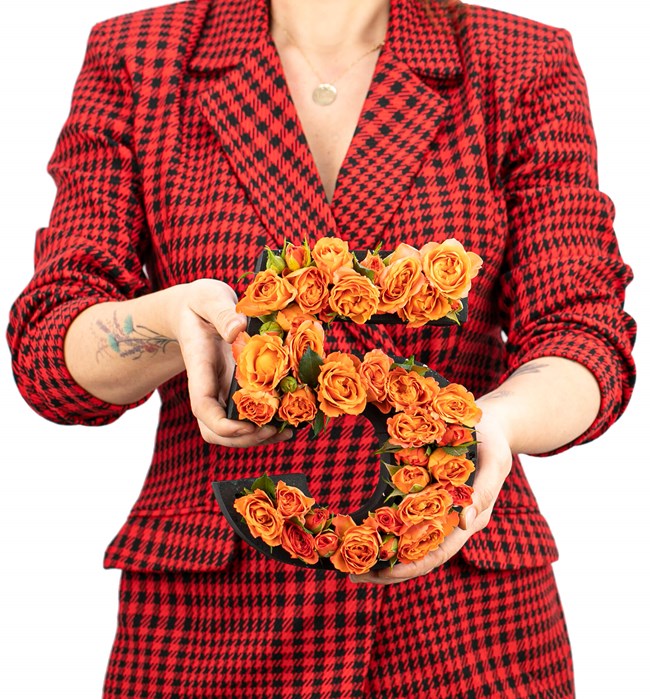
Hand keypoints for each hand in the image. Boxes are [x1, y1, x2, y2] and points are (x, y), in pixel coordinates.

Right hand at [169, 279, 292, 447]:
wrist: (195, 310)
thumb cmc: (200, 303)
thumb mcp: (208, 299)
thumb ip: (222, 313)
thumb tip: (238, 329)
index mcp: (199, 368)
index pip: (203, 407)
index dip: (222, 424)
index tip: (246, 426)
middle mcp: (210, 387)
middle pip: (216, 430)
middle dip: (243, 438)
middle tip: (274, 430)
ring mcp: (223, 392)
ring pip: (233, 430)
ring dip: (258, 437)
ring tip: (287, 431)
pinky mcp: (237, 390)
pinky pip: (248, 416)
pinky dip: (267, 423)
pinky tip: (289, 420)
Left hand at [349, 399, 512, 584]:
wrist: (492, 429)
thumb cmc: (493, 444)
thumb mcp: (495, 462)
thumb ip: (484, 490)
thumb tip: (466, 522)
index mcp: (471, 519)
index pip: (439, 553)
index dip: (413, 566)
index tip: (387, 572)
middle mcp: (453, 523)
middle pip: (420, 558)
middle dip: (390, 572)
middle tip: (355, 577)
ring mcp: (440, 514)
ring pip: (411, 546)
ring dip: (384, 559)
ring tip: (352, 567)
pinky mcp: (429, 502)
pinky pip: (407, 524)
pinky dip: (387, 534)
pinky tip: (363, 536)